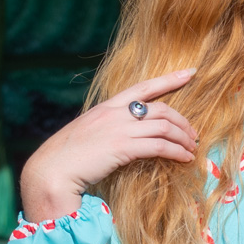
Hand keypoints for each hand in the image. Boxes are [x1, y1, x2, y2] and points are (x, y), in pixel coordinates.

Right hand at [19, 68, 199, 222]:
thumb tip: (125, 135)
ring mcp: (119, 129)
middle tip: (193, 134)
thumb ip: (108, 128)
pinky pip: (160, 146)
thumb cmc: (67, 157)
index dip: (170, 79)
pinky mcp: (122, 147)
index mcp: (107, 106)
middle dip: (183, 121)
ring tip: (192, 149)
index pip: (144, 87)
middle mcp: (115, 113)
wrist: (51, 171)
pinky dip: (177, 151)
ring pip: (165, 126)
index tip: (190, 73)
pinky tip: (184, 159)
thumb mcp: (88, 133)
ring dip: (184, 138)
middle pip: (162, 109)